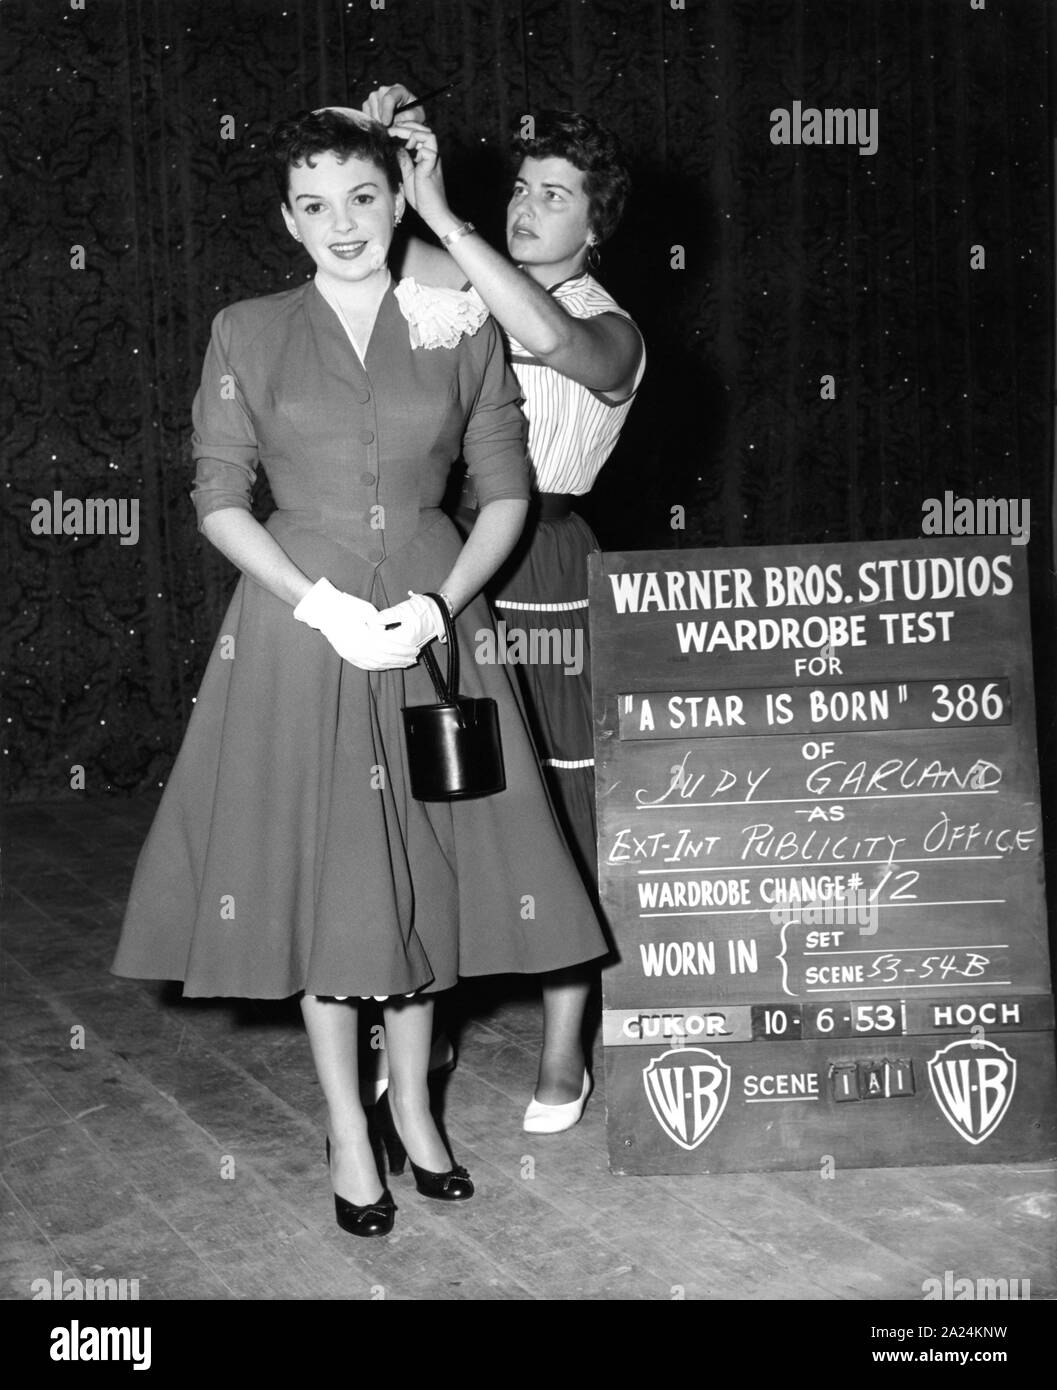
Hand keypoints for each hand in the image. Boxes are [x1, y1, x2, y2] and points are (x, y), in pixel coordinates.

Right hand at [293, 578, 419, 669]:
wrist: (325, 612)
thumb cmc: (347, 607)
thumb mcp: (366, 611)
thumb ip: (379, 624)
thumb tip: (386, 633)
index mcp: (364, 636)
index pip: (390, 647)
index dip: (404, 650)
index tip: (415, 649)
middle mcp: (358, 648)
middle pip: (385, 658)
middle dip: (402, 658)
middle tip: (415, 657)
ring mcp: (352, 654)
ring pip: (376, 664)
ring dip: (393, 664)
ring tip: (406, 663)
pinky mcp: (348, 656)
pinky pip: (366, 665)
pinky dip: (379, 666)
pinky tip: (388, 665)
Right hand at [361, 84, 423, 126]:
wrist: (409, 115)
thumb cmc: (414, 114)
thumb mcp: (417, 116)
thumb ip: (407, 118)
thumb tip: (394, 123)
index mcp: (398, 90)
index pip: (389, 98)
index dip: (386, 112)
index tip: (386, 124)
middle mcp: (385, 90)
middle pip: (377, 102)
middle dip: (381, 119)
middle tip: (389, 129)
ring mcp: (375, 95)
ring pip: (370, 108)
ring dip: (377, 121)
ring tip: (386, 127)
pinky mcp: (368, 104)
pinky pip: (365, 113)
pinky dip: (371, 121)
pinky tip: (380, 125)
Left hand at [374, 592, 445, 648]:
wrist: (439, 613)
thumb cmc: (423, 609)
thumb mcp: (404, 609)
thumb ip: (387, 615)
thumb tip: (372, 621)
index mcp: (405, 638)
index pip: (382, 639)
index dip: (372, 631)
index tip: (366, 623)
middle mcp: (407, 648)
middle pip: (383, 648)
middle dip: (374, 638)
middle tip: (367, 627)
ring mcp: (409, 650)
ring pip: (388, 652)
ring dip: (379, 644)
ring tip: (373, 632)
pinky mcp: (410, 649)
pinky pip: (394, 652)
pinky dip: (386, 647)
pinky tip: (381, 638)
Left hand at [386, 120, 448, 225]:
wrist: (432, 212)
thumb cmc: (421, 197)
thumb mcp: (407, 175)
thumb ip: (403, 160)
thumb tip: (396, 147)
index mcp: (424, 156)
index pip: (417, 133)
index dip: (404, 128)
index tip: (389, 131)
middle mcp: (431, 154)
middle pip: (422, 128)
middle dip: (406, 125)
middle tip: (391, 129)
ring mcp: (433, 158)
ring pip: (428, 132)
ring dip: (412, 131)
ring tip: (398, 137)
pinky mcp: (433, 163)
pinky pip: (429, 143)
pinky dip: (417, 141)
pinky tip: (407, 147)